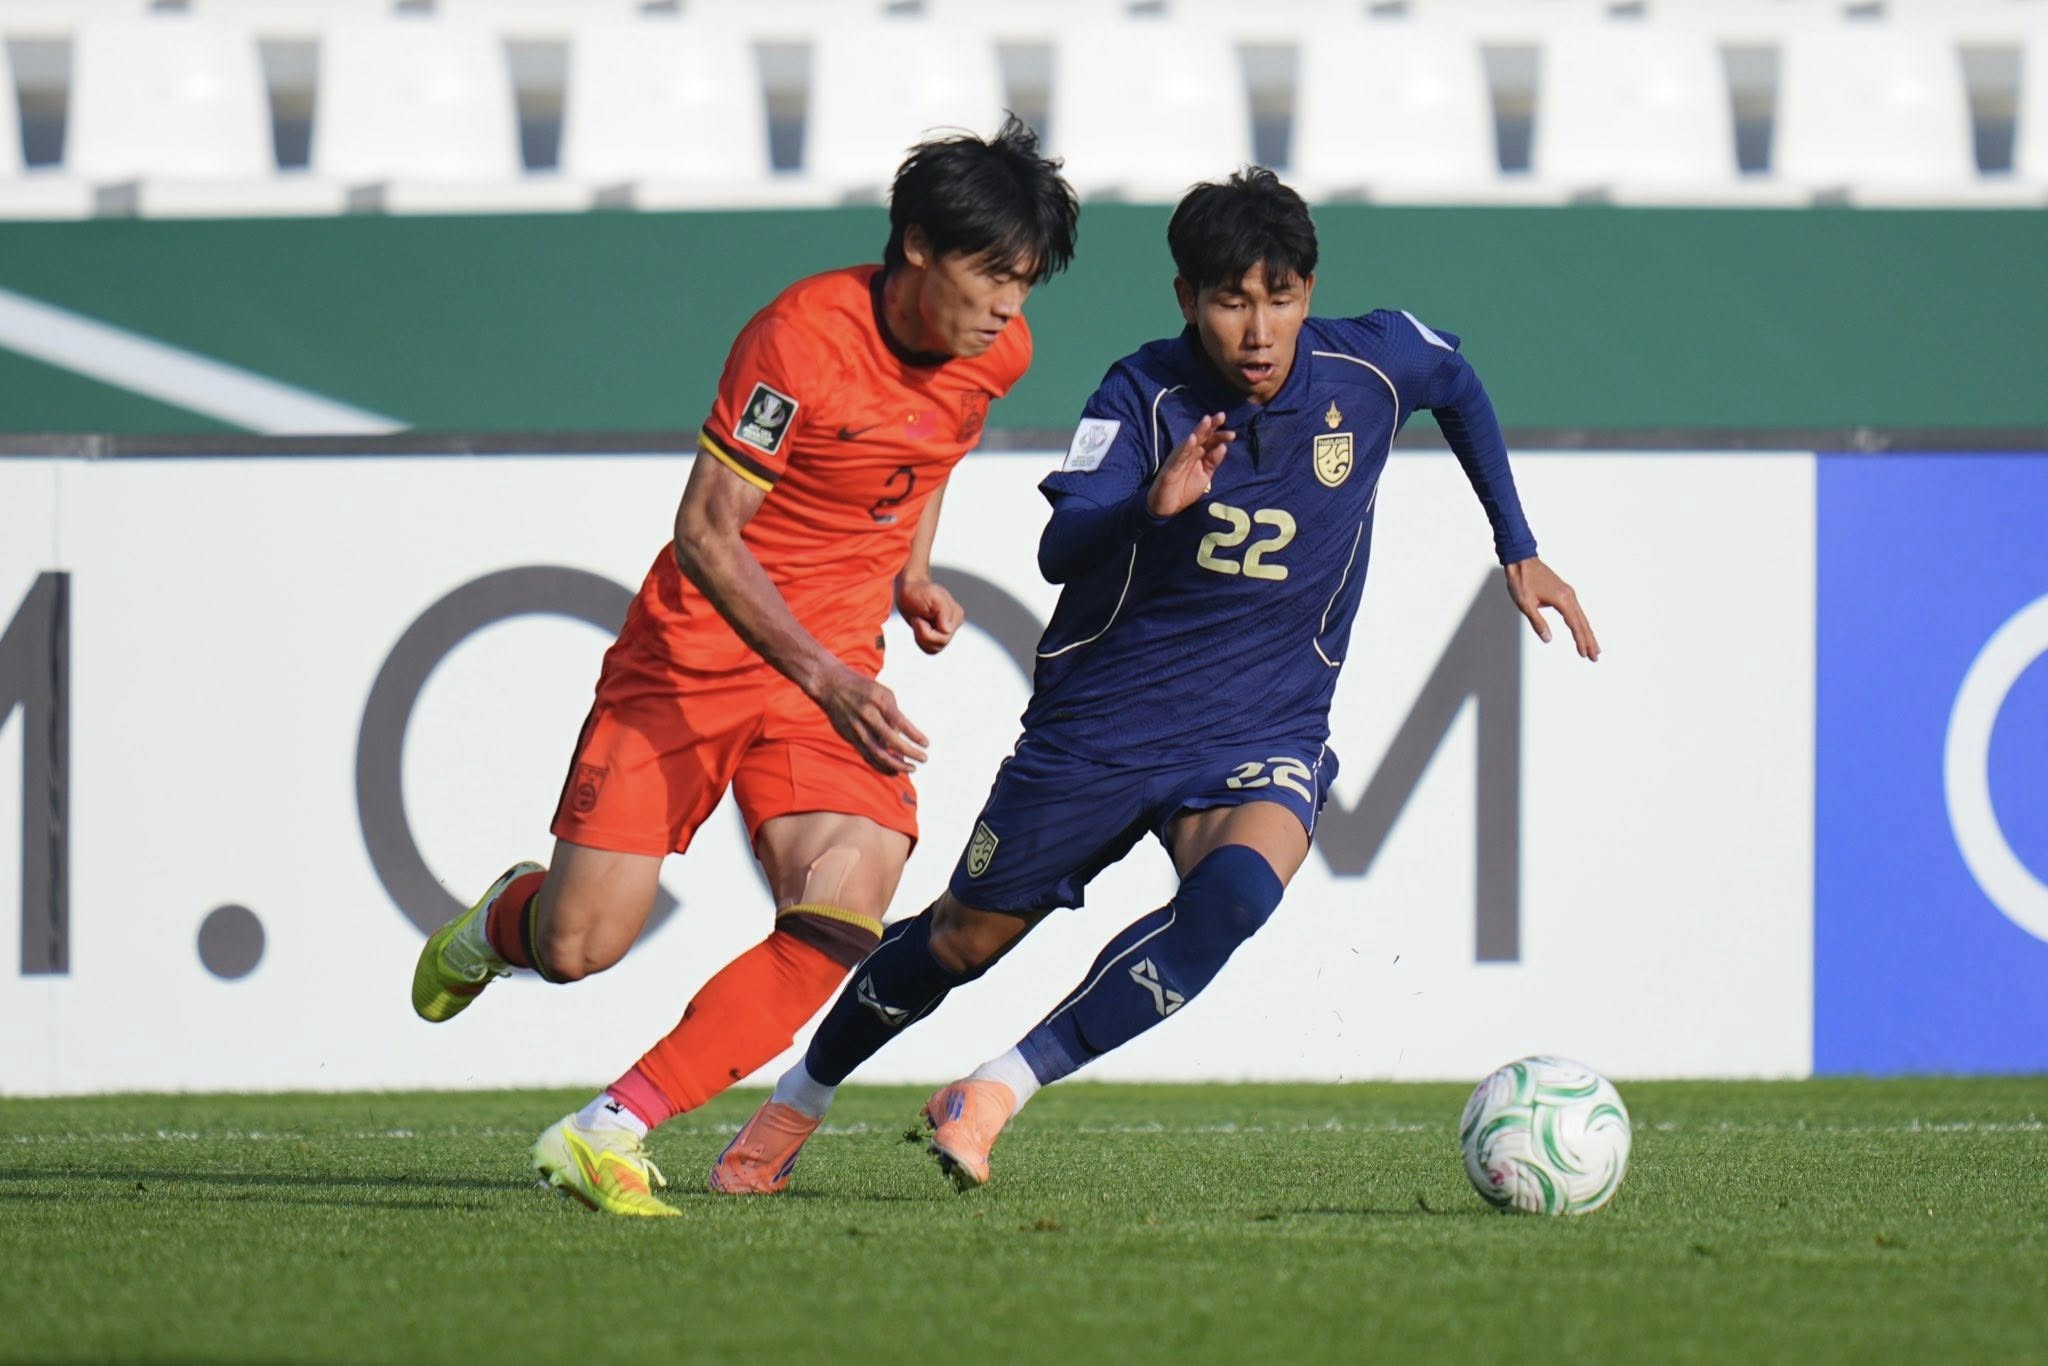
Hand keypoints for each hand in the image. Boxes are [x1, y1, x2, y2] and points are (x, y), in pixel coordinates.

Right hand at [813, 664, 929, 773]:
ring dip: (896, 764)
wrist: (830, 686)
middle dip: (909, 752)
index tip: (926, 744)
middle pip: (890, 741)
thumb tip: (903, 738)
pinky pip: (867, 756)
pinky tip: (894, 771)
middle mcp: (867, 716)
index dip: (914, 735)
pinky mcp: (850, 738)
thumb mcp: (882, 693)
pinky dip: (881, 766)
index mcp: (878, 701)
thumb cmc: (862, 689)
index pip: (900, 722)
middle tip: (923, 759)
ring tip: (911, 768)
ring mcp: (856, 729)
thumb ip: (894, 714)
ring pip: (878, 753)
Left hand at [896, 576, 964, 654]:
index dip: (926, 631)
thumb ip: (943, 611)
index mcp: (956, 615)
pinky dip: (921, 641)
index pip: (944, 636)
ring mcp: (946, 632)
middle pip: (939, 644)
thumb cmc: (918, 591)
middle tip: (916, 619)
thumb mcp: (932, 596)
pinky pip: (930, 649)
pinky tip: (918, 628)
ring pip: (934, 649)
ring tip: (918, 622)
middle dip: (922, 634)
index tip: (918, 617)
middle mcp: (954, 625)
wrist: (909, 590)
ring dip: (921, 638)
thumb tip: (948, 630)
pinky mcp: (937, 637)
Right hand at [1147, 412, 1234, 518]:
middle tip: (1222, 416)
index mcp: (1199, 454)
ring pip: (1190, 442)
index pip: (1211, 441)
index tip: (1232, 434)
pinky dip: (1185, 448)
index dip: (1220, 436)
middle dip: (1211, 426)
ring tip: (1207, 420)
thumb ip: (1213, 462)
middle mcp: (1189, 452)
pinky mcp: (1171, 467)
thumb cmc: (1185, 489)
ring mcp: (1179, 458)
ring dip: (1199, 431)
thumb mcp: (1205, 476)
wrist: (1167, 507)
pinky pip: (1179, 456)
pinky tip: (1192, 439)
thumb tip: (1223, 447)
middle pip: (1202, 436)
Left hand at [1504, 557, 1598, 660]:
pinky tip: (1582, 630)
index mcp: (1562, 599)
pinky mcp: (1564, 592)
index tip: (1585, 654)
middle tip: (1596, 657)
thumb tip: (1548, 639)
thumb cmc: (1522, 581)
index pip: (1575, 625)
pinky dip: (1580, 623)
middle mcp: (1569, 596)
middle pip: (1582, 622)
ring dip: (1587, 633)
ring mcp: (1568, 593)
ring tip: (1593, 648)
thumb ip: (1538, 622)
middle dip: (1589, 640)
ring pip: (1581, 617)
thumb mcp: (1526, 604)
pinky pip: (1576, 611)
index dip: (1580, 641)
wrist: (1521, 560)